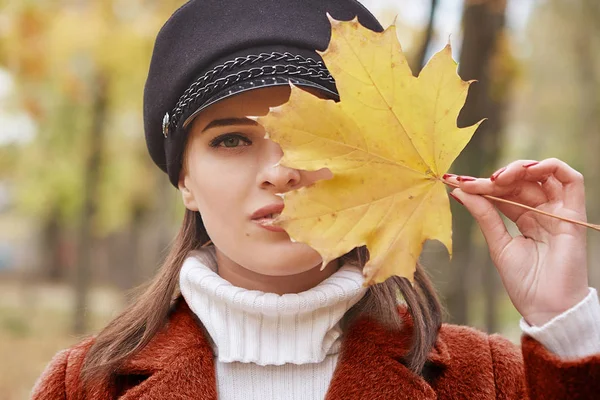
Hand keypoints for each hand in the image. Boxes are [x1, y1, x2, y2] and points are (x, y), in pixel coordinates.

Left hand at [446, 158, 588, 326]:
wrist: (547, 308)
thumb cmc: (525, 283)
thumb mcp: (498, 244)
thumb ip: (484, 215)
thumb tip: (459, 191)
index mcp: (526, 219)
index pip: (503, 192)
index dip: (480, 184)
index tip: (454, 182)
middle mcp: (544, 212)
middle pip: (520, 181)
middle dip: (494, 177)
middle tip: (472, 183)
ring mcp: (559, 212)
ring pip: (543, 175)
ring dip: (519, 168)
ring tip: (497, 178)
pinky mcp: (574, 215)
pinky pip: (571, 180)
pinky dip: (550, 167)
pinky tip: (527, 170)